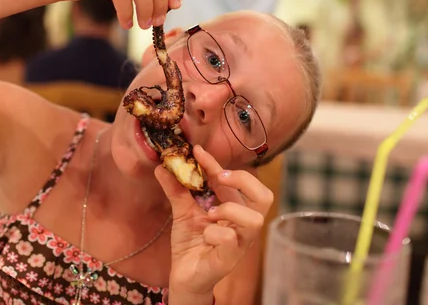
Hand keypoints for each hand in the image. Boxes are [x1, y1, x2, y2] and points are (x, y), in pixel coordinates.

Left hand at [155, 145, 273, 298]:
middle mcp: (242, 225)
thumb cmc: (190, 244)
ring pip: (254, 219)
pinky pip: (230, 239)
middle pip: (265, 196)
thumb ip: (176, 190)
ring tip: (210, 213)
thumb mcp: (182, 212)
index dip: (217, 163)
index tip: (197, 151)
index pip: (234, 181)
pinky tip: (204, 235)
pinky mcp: (230, 259)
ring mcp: (240, 243)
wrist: (183, 276)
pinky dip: (214, 233)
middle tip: (218, 177)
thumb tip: (162, 167)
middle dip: (243, 180)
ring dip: (230, 209)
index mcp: (234, 210)